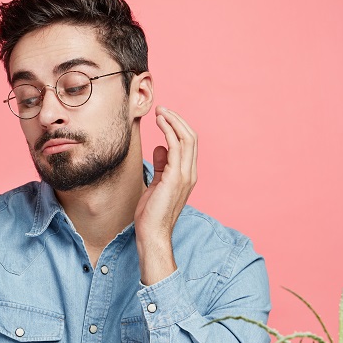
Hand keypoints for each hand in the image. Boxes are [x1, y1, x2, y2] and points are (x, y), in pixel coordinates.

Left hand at [134, 106, 197, 284]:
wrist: (152, 233)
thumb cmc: (151, 213)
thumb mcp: (156, 183)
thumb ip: (162, 166)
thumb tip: (161, 148)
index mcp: (186, 175)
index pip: (188, 144)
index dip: (178, 128)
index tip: (163, 117)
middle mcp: (190, 173)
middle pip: (191, 137)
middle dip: (177, 120)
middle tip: (161, 109)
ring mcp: (185, 175)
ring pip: (186, 139)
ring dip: (173, 122)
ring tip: (160, 111)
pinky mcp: (175, 178)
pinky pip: (177, 147)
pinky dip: (169, 131)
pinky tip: (160, 124)